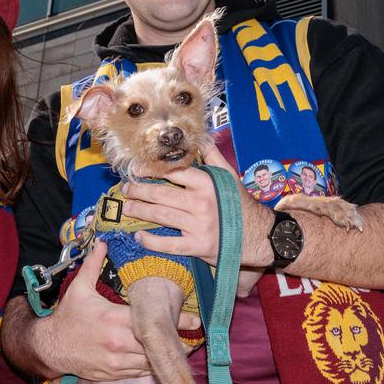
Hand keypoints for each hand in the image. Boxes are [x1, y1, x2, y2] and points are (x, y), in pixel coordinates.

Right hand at [36, 241, 200, 379]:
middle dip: (176, 340)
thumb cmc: (67, 316)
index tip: (192, 318)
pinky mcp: (113, 373)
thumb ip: (93, 264)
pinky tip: (161, 359)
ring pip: (150, 361)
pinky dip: (151, 366)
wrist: (50, 346)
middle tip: (195, 334)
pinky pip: (139, 373)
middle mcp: (118, 342)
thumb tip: (104, 242)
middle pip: (156, 344)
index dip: (174, 320)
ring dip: (165, 355)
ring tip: (184, 347)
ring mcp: (116, 361)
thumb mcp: (79, 288)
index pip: (150, 320)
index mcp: (113, 318)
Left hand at [124, 142, 275, 270]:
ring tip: (128, 208)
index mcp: (206, 183)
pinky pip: (169, 244)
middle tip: (126, 190)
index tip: (136, 170)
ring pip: (161, 216)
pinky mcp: (197, 246)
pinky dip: (151, 241)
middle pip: (161, 195)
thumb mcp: (229, 176)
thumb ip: (212, 156)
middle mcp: (200, 203)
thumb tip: (200, 137)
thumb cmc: (239, 203)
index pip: (173, 173)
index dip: (151, 170)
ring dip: (140, 211)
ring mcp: (198, 226)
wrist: (257, 234)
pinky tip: (139, 236)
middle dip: (139, 191)